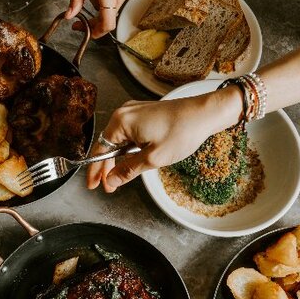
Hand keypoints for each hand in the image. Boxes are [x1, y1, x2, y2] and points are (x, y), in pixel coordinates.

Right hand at [87, 87, 243, 192]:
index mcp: (121, 122)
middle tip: (109, 186)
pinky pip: (129, 134)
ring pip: (119, 140)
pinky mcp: (144, 114)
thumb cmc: (182, 131)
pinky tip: (132, 161)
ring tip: (120, 177)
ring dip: (119, 159)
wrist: (205, 114)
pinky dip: (129, 149)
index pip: (100, 150)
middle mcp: (124, 113)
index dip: (96, 170)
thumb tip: (111, 180)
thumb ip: (128, 170)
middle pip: (108, 145)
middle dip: (108, 167)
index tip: (94, 185)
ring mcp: (134, 112)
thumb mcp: (153, 158)